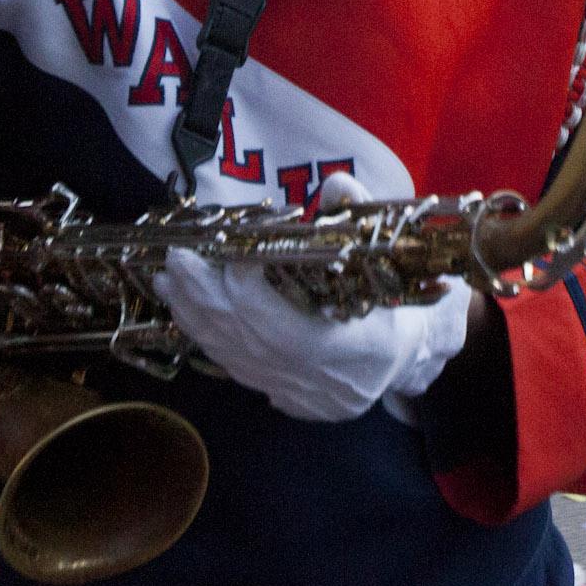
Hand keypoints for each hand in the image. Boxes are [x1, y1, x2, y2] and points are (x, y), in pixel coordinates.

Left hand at [154, 174, 471, 422]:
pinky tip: (189, 310)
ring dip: (197, 318)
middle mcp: (326, 385)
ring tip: (168, 280)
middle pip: (249, 344)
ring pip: (236, 361)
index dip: (249, 290)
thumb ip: (361, 219)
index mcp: (360, 352)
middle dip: (206, 299)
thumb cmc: (406, 300)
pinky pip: (238, 371)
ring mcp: (305, 398)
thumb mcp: (393, 256)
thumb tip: (336, 185)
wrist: (417, 355)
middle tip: (176, 257)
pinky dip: (210, 339)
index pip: (285, 329)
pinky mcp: (290, 401)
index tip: (228, 248)